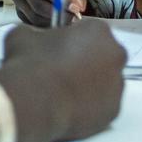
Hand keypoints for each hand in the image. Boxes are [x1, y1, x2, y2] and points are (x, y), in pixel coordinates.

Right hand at [0, 19, 125, 141]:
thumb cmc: (30, 62)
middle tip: (62, 73)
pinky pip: (102, 106)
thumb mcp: (23, 34)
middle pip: (103, 56)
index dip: (71, 41)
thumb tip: (34, 40)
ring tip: (63, 94)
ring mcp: (117, 85)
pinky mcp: (113, 112)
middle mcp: (115, 54)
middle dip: (86, 63)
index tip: (57, 51)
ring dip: (89, 86)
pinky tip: (68, 109)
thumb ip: (37, 34)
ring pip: (105, 83)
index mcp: (98, 30)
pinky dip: (89, 107)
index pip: (88, 32)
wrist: (33, 102)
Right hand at [13, 0, 90, 26]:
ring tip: (69, 19)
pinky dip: (47, 25)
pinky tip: (58, 21)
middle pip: (37, 4)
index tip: (74, 7)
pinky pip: (33, 23)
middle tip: (73, 17)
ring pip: (35, 16)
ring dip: (54, 21)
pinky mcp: (20, 12)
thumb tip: (78, 4)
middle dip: (57, 13)